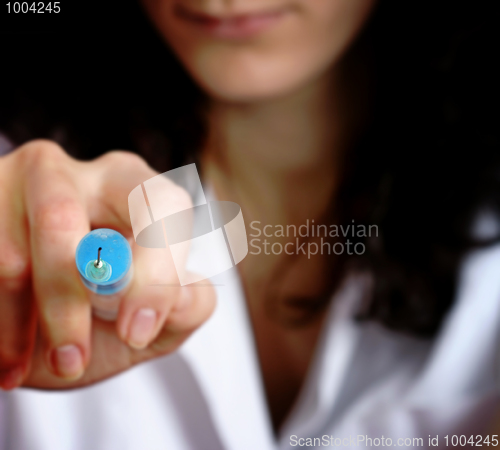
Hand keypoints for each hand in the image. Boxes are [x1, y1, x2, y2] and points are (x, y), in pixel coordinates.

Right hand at [0, 140, 215, 389]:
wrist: (42, 334)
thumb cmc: (107, 318)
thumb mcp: (154, 323)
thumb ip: (184, 309)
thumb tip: (182, 295)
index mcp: (139, 192)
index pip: (160, 204)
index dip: (153, 268)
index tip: (136, 332)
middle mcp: (84, 176)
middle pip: (64, 217)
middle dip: (66, 296)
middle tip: (72, 359)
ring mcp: (25, 184)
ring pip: (16, 255)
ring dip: (30, 323)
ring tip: (52, 364)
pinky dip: (2, 325)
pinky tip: (12, 361)